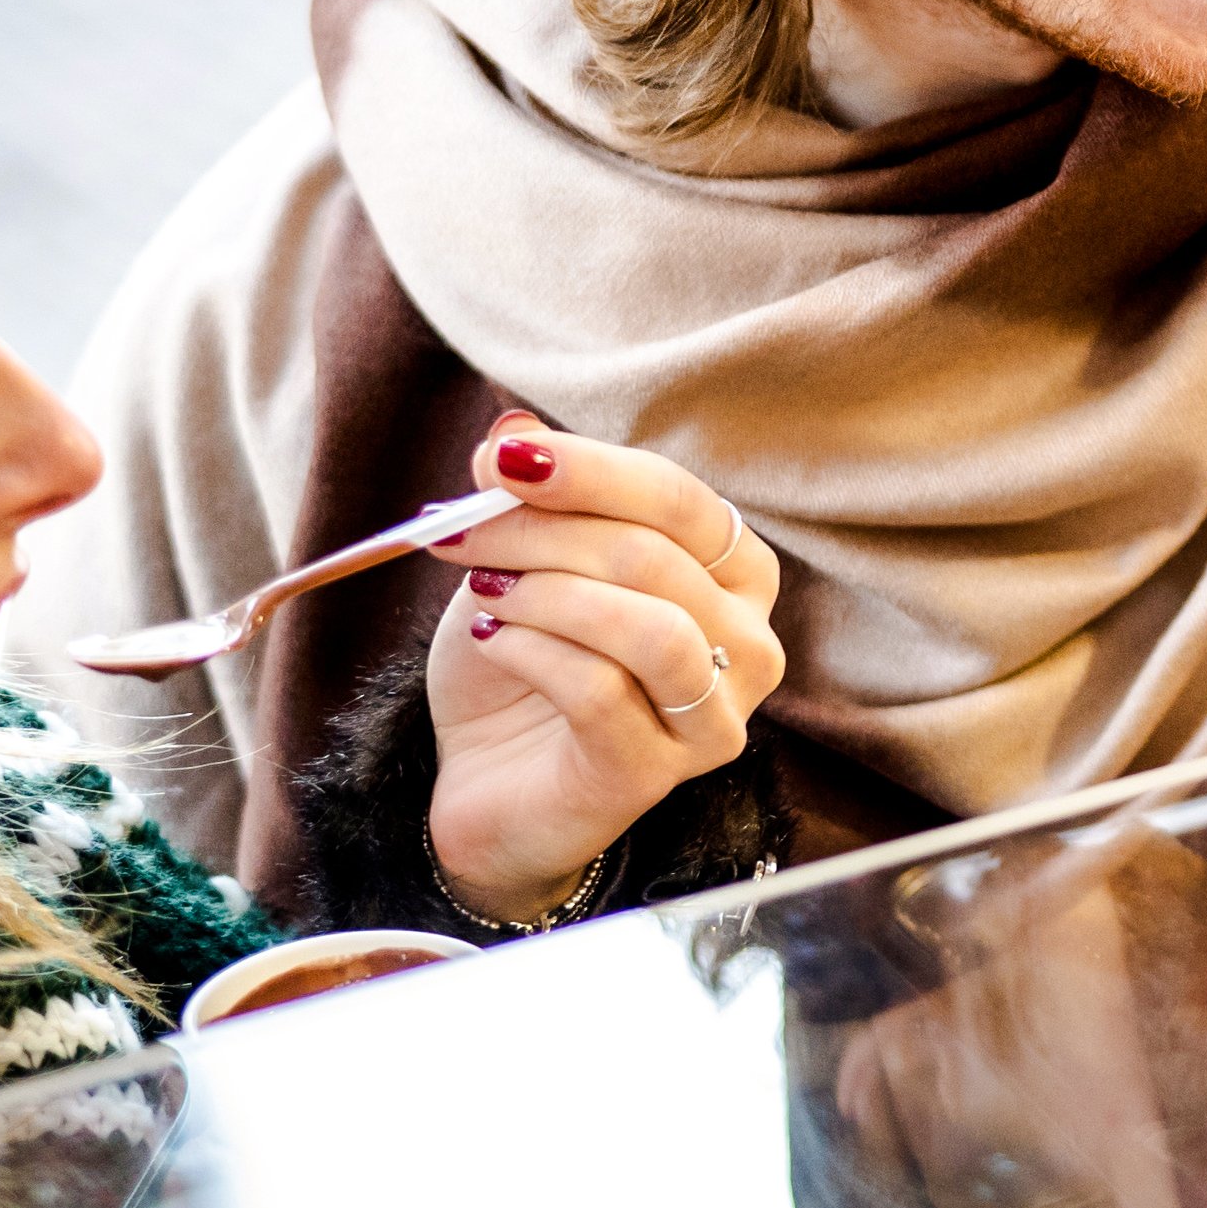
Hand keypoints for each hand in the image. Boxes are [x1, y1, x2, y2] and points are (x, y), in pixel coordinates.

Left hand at [421, 412, 785, 925]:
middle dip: (542, 533)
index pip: (682, 501)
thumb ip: (531, 497)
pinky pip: (599, 693)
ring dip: (545, 596)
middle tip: (455, 532)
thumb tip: (512, 425)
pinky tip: (491, 642)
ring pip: (648, 629)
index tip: (502, 458)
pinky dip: (530, 653)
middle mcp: (751, 642)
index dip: (592, 471)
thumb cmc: (525, 660)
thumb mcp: (521, 562)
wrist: (488, 782)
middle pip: (655, 559)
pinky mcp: (658, 773)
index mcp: (736, 573)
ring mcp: (715, 715)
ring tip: (481, 592)